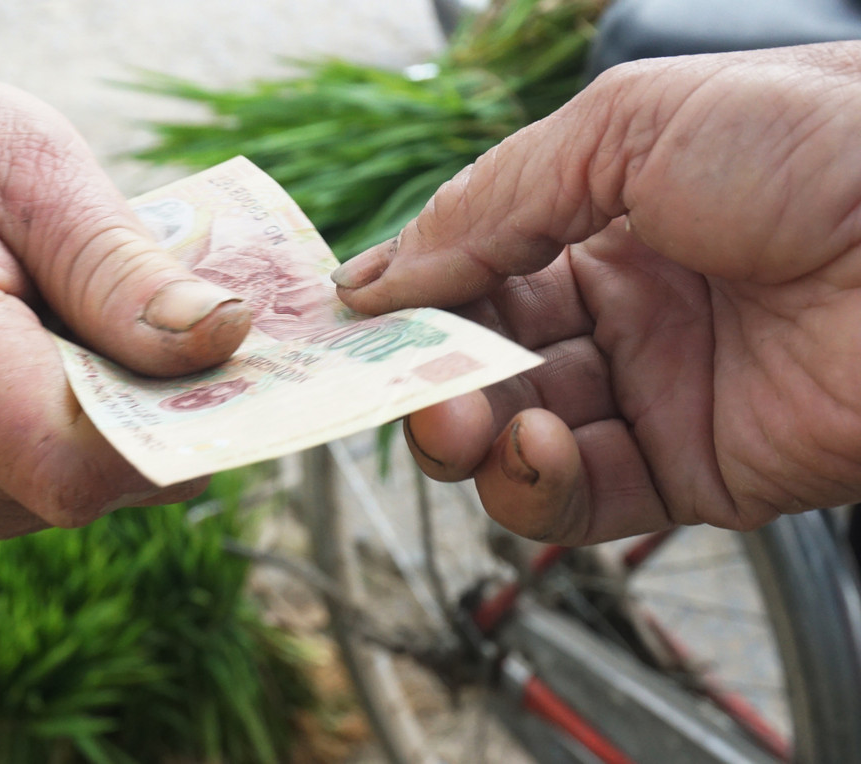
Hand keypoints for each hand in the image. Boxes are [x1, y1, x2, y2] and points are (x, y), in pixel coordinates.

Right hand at [0, 67, 249, 538]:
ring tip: (92, 314)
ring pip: (118, 484)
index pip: (70, 459)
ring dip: (144, 405)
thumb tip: (225, 336)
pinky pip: (94, 480)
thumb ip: (118, 264)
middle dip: (173, 399)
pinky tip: (75, 350)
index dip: (171, 421)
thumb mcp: (26, 162)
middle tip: (167, 299)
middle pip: (110, 477)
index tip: (224, 335)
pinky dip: (117, 419)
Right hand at [332, 43, 860, 543]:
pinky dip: (536, 485)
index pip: (479, 265)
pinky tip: (534, 447)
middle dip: (427, 370)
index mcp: (610, 211)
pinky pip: (583, 497)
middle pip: (485, 355)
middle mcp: (628, 302)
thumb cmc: (828, 148)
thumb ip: (492, 201)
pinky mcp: (694, 471)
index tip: (353, 315)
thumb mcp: (630, 128)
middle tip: (397, 376)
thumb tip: (383, 269)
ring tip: (460, 415)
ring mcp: (658, 388)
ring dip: (467, 433)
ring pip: (517, 431)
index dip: (415, 292)